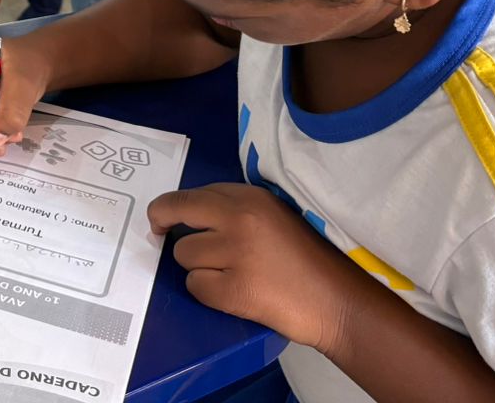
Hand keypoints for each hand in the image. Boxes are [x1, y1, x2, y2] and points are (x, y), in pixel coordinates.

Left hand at [149, 183, 352, 351]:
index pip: (192, 193)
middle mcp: (239, 219)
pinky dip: (207, 292)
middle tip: (158, 232)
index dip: (173, 206)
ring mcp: (236, 254)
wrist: (335, 300)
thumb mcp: (274, 215)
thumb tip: (193, 214)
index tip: (164, 215)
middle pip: (175, 211)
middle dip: (161, 222)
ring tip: (226, 272)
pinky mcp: (234, 289)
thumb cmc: (305, 258)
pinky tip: (231, 292)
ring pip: (183, 254)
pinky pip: (195, 286)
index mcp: (250, 197)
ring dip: (196, 266)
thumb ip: (237, 209)